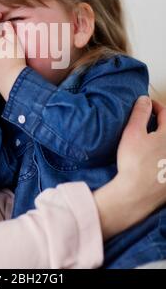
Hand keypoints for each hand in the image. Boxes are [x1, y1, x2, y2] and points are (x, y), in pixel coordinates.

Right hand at [94, 97, 165, 240]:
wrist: (136, 194)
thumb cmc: (133, 162)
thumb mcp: (132, 132)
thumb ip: (140, 113)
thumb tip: (145, 99)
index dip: (156, 107)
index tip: (148, 105)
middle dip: (162, 123)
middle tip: (151, 120)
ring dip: (161, 140)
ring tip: (152, 138)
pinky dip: (162, 156)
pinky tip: (155, 159)